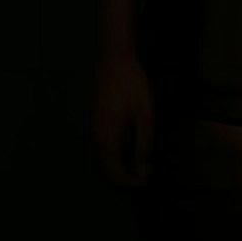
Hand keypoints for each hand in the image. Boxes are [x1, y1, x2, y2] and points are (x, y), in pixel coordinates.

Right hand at [94, 45, 157, 189]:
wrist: (114, 59)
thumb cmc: (132, 86)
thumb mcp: (145, 117)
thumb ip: (143, 145)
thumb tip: (142, 170)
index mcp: (106, 138)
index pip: (114, 173)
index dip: (130, 182)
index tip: (147, 180)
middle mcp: (96, 137)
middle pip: (105, 168)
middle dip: (124, 176)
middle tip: (146, 173)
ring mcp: (94, 128)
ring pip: (104, 158)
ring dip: (120, 165)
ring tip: (141, 162)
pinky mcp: (97, 121)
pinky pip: (104, 146)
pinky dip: (116, 153)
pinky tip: (132, 146)